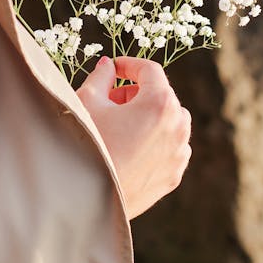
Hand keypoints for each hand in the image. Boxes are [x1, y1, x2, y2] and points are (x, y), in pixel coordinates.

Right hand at [76, 56, 191, 219]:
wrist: (83, 198)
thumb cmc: (84, 144)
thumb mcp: (87, 102)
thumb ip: (101, 77)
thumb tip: (108, 66)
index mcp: (160, 103)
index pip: (150, 70)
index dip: (129, 65)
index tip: (114, 68)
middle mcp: (177, 126)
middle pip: (162, 95)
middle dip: (137, 92)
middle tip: (110, 99)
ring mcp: (178, 153)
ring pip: (170, 121)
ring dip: (149, 116)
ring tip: (119, 124)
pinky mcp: (174, 175)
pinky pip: (171, 147)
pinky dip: (156, 140)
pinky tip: (129, 147)